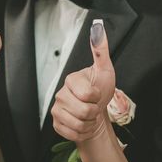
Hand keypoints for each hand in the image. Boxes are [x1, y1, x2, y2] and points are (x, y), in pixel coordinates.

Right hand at [52, 20, 115, 142]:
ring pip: (78, 124)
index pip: (87, 94)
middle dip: (94, 112)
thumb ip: (100, 49)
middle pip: (84, 112)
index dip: (97, 97)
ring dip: (89, 123)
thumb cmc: (101, 89)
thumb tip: (97, 28)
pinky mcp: (56, 124)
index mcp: (71, 79)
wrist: (97, 111)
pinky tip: (83, 123)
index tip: (97, 93)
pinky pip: (72, 133)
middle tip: (93, 105)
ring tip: (89, 115)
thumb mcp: (105, 69)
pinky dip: (83, 132)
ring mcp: (57, 110)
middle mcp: (60, 94)